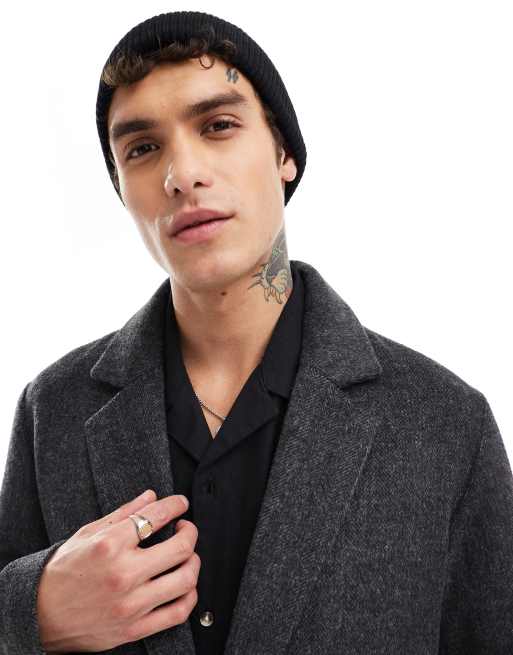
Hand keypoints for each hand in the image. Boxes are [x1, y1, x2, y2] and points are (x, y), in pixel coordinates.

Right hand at [36, 490, 199, 651]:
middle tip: (185, 528)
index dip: (176, 505)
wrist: (39, 615)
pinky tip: (184, 584)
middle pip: (181, 548)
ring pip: (185, 579)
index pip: (156, 516)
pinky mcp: (133, 628)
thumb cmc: (63, 572)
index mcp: (110, 545)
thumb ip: (124, 513)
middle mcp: (123, 574)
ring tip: (187, 556)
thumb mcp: (88, 533)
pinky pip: (177, 613)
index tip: (181, 504)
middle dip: (190, 532)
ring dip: (194, 562)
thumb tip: (152, 497)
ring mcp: (130, 604)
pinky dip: (190, 596)